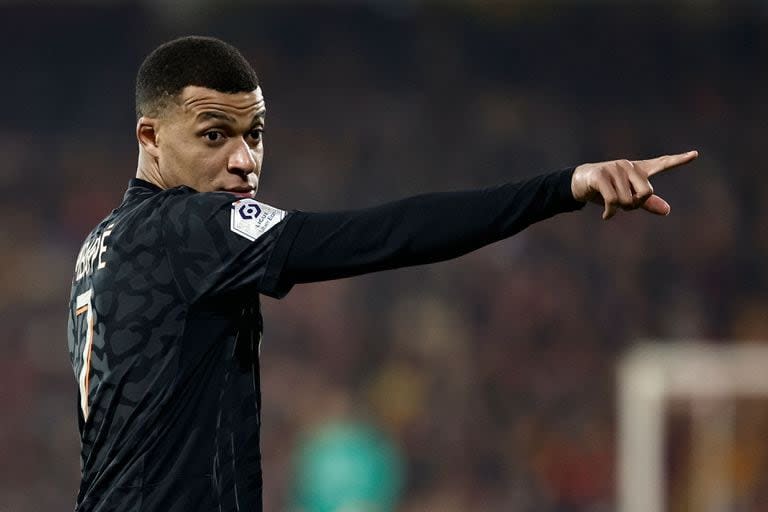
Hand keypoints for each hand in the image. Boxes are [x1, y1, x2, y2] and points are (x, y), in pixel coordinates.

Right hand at [571, 150, 698, 219]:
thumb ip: (647, 203)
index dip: (679, 160)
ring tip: (611, 206)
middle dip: (636, 205)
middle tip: (625, 206)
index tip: (695, 154)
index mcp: (638, 170)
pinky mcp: (601, 175)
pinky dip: (611, 213)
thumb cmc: (605, 189)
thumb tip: (667, 210)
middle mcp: (629, 166)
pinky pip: (613, 200)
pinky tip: (606, 216)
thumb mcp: (627, 197)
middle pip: (646, 192)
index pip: (662, 163)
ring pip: (628, 199)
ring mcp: (614, 168)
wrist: (578, 183)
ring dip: (620, 209)